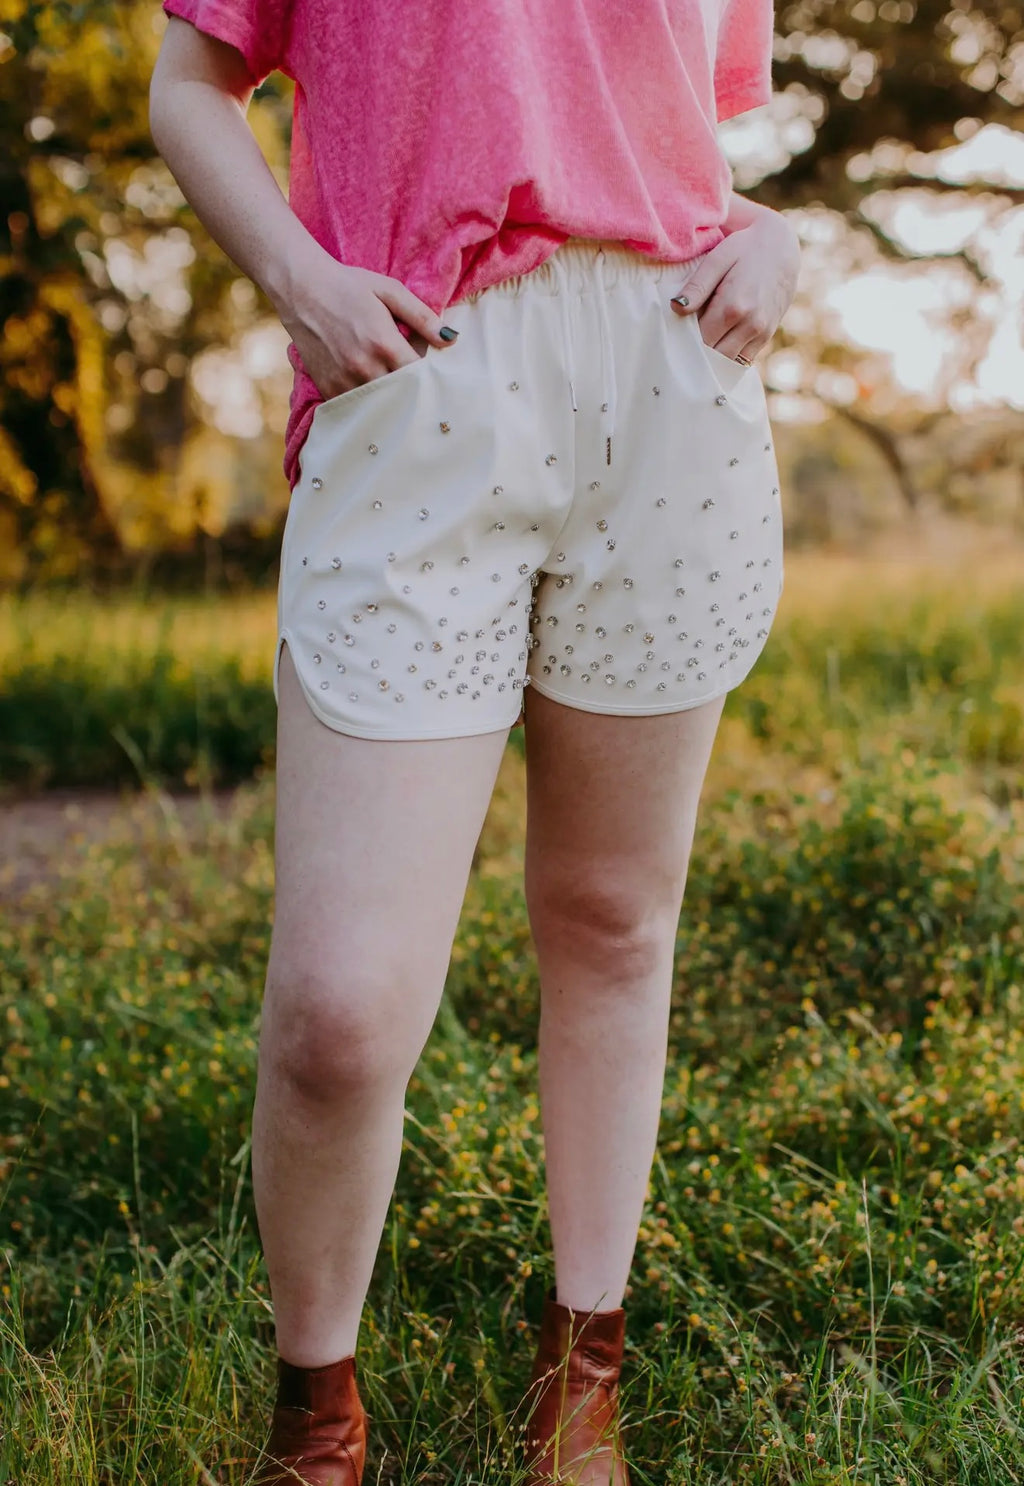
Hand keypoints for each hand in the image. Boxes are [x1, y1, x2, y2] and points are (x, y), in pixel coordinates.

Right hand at [276, 253, 458, 399]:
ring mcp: (345, 380)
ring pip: (380, 405)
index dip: (430, 377)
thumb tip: (451, 340)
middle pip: (402, 395)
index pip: (420, 376)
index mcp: (384, 343)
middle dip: (413, 392)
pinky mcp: (328, 388)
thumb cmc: (348, 285)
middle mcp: (365, 367)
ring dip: (392, 400)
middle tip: (421, 390)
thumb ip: (421, 316)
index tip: (435, 375)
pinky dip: (368, 402)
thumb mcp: (389, 291)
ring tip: (398, 391)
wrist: (300, 289)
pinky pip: (357, 406)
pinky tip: (373, 391)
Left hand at [669, 210, 800, 363]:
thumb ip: (697, 286)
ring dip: (713, 355)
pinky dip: (728, 353)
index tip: (675, 334)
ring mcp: (761, 333)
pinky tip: (719, 340)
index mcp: (733, 307)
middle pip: (714, 355)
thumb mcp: (718, 259)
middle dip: (698, 351)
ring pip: (728, 361)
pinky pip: (743, 358)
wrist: (782, 247)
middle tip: (685, 339)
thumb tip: (676, 308)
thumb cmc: (745, 248)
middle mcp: (750, 325)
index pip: (700, 340)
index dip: (685, 339)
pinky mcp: (767, 336)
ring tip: (701, 339)